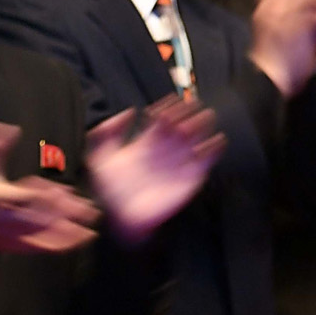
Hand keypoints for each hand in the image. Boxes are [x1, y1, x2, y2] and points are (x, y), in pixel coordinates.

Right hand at [0, 122, 99, 255]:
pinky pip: (42, 247)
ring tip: (90, 229)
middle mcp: (5, 218)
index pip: (24, 196)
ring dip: (69, 233)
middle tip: (90, 210)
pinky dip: (61, 245)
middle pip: (40, 217)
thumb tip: (8, 127)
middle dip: (66, 214)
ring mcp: (12, 234)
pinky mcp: (18, 245)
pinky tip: (77, 241)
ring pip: (44, 234)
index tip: (65, 191)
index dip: (45, 194)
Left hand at [86, 97, 224, 244]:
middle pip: (181, 126)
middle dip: (188, 114)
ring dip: (201, 127)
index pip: (162, 119)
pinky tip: (216, 139)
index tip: (172, 97)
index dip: (168, 107)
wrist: (118, 216)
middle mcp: (164, 151)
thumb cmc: (107, 188)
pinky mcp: (190, 179)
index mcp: (145, 143)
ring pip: (194, 140)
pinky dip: (213, 150)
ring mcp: (177, 164)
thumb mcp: (99, 154)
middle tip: (194, 103)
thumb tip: (129, 111)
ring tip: (205, 115)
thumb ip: (108, 131)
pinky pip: (205, 162)